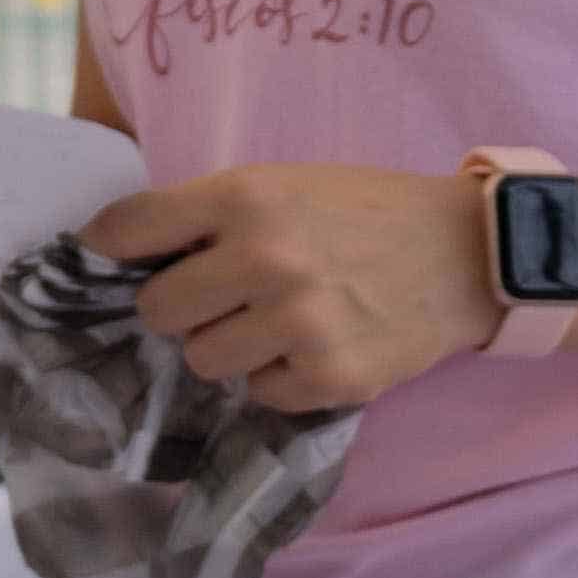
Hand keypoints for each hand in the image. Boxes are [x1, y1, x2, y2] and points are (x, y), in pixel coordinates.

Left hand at [81, 159, 506, 411]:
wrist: (467, 253)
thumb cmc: (367, 212)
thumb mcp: (285, 184)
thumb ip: (213, 212)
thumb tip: (122, 251)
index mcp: (246, 199)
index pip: (127, 229)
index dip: (111, 246)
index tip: (113, 256)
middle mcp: (266, 260)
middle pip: (158, 309)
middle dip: (184, 306)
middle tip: (224, 297)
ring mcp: (301, 324)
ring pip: (204, 361)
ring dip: (230, 347)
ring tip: (277, 324)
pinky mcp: (332, 377)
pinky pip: (261, 393)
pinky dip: (282, 377)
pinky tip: (317, 347)